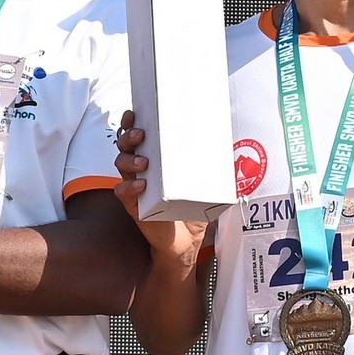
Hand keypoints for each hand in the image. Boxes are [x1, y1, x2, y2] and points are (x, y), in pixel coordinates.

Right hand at [113, 111, 207, 268]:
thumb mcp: (205, 183)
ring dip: (130, 160)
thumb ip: (213, 166)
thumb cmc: (193, 209)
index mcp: (156, 159)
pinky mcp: (134, 206)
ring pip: (121, 165)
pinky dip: (129, 187)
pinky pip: (123, 193)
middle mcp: (141, 170)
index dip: (132, 122)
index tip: (134, 113)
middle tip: (142, 134)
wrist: (186, 242)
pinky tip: (142, 184)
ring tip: (144, 162)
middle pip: (125, 146)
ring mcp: (136, 187)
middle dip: (130, 137)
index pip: (139, 136)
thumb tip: (231, 148)